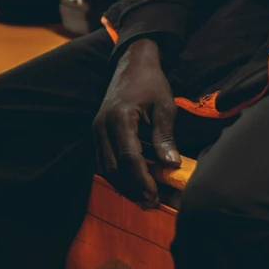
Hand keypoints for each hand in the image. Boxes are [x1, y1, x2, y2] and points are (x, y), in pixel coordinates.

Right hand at [92, 39, 180, 209]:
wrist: (132, 63)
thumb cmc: (151, 83)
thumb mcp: (164, 106)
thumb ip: (165, 136)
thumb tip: (171, 165)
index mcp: (119, 118)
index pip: (130, 158)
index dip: (142, 180)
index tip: (156, 196)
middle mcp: (102, 126)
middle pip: (114, 168)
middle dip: (132, 189)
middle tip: (151, 204)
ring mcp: (97, 130)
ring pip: (106, 168)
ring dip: (124, 186)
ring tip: (145, 199)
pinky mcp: (98, 133)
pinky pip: (105, 160)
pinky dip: (119, 175)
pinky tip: (135, 183)